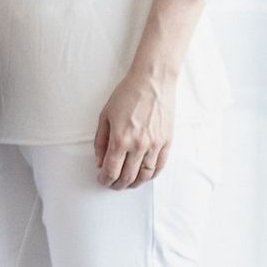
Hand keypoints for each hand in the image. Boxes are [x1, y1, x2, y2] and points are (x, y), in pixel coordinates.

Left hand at [94, 65, 173, 188]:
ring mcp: (155, 145)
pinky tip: (145, 175)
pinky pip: (160, 166)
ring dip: (135, 183)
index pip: (111, 171)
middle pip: (128, 177)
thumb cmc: (127, 95)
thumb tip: (99, 162)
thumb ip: (100, 142)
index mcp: (120, 140)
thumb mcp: (105, 117)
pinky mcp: (167, 142)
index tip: (102, 180)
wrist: (152, 82)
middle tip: (112, 185)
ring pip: (145, 175)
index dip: (105, 180)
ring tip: (128, 182)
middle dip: (118, 185)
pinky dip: (151, 175)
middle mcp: (138, 146)